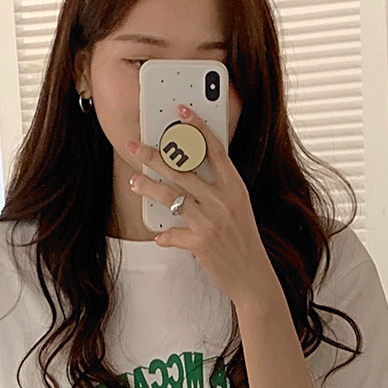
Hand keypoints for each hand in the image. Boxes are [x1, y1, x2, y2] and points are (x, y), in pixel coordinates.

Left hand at [127, 106, 280, 310]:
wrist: (253, 276)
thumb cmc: (243, 241)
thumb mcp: (239, 208)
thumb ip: (219, 189)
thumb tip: (189, 172)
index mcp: (235, 187)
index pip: (215, 149)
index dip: (197, 127)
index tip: (181, 111)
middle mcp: (223, 200)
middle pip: (183, 168)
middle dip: (154, 155)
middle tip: (135, 146)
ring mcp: (211, 220)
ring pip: (171, 196)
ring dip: (148, 187)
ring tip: (134, 181)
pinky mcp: (200, 242)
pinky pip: (172, 234)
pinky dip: (164, 236)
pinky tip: (159, 236)